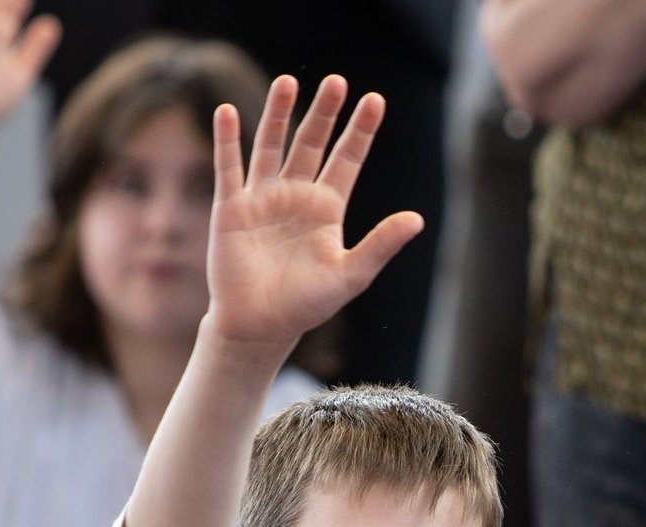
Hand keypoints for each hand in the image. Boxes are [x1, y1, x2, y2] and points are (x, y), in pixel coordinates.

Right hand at [205, 76, 423, 354]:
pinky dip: (228, 141)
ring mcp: (262, 199)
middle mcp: (296, 195)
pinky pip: (229, 169)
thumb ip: (381, 245)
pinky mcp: (231, 209)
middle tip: (336, 81)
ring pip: (271, 146)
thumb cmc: (305, 305)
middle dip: (323, 113)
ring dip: (277, 115)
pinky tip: (227, 113)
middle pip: (311, 143)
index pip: (347, 159)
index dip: (360, 131)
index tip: (374, 100)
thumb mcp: (350, 275)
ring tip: (287, 82)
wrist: (259, 326)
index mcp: (327, 208)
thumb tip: (417, 219)